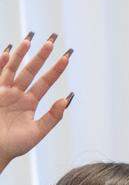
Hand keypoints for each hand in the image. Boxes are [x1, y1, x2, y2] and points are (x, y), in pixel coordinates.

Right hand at [0, 32, 71, 173]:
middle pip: (32, 70)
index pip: (45, 81)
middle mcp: (17, 94)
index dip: (56, 69)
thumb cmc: (14, 145)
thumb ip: (52, 117)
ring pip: (14, 68)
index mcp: (30, 102)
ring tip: (31, 40)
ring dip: (22, 54)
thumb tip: (66, 100)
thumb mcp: (38, 132)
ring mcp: (4, 91)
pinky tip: (7, 52)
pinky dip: (1, 64)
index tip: (67, 57)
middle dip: (41, 55)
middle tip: (52, 40)